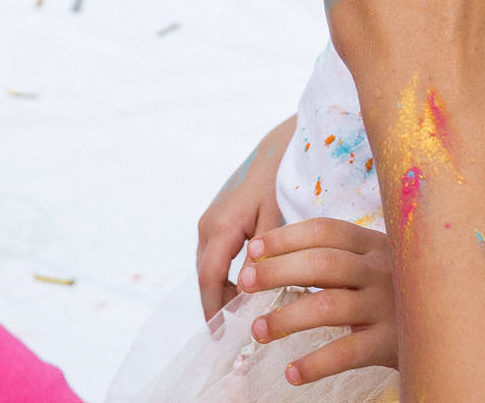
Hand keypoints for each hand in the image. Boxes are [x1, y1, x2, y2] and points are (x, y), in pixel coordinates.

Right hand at [196, 118, 292, 316]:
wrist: (273, 149)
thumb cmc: (279, 181)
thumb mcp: (277, 217)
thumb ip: (267, 254)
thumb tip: (254, 289)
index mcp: (222, 226)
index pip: (211, 279)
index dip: (214, 309)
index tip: (220, 336)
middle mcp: (209, 225)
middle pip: (205, 276)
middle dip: (214, 305)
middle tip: (228, 334)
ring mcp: (210, 221)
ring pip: (208, 266)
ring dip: (219, 291)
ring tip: (236, 317)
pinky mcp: (217, 219)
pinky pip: (214, 255)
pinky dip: (223, 275)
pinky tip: (242, 287)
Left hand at [239, 218, 395, 384]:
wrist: (456, 323)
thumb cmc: (400, 290)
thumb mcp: (377, 264)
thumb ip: (340, 258)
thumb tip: (272, 262)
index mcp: (373, 244)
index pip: (324, 230)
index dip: (285, 237)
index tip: (254, 249)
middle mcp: (381, 270)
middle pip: (321, 263)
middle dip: (277, 270)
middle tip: (245, 283)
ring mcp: (389, 306)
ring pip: (329, 306)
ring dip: (288, 318)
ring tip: (259, 329)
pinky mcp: (394, 343)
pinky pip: (348, 352)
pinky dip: (316, 363)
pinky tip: (293, 372)